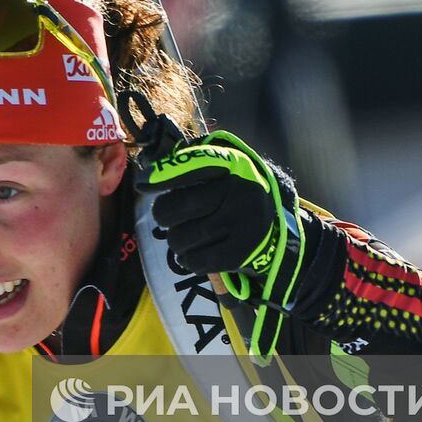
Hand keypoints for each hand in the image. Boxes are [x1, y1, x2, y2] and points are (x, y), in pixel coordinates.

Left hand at [142, 130, 304, 309]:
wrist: (279, 226)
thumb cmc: (235, 193)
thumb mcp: (224, 168)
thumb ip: (193, 161)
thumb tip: (150, 170)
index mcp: (234, 164)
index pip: (193, 164)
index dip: (163, 174)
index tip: (142, 183)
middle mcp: (241, 192)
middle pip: (178, 207)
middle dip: (163, 213)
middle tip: (166, 216)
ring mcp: (243, 224)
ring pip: (181, 237)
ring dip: (175, 239)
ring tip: (184, 235)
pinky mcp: (243, 253)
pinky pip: (196, 260)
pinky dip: (187, 259)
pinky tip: (193, 253)